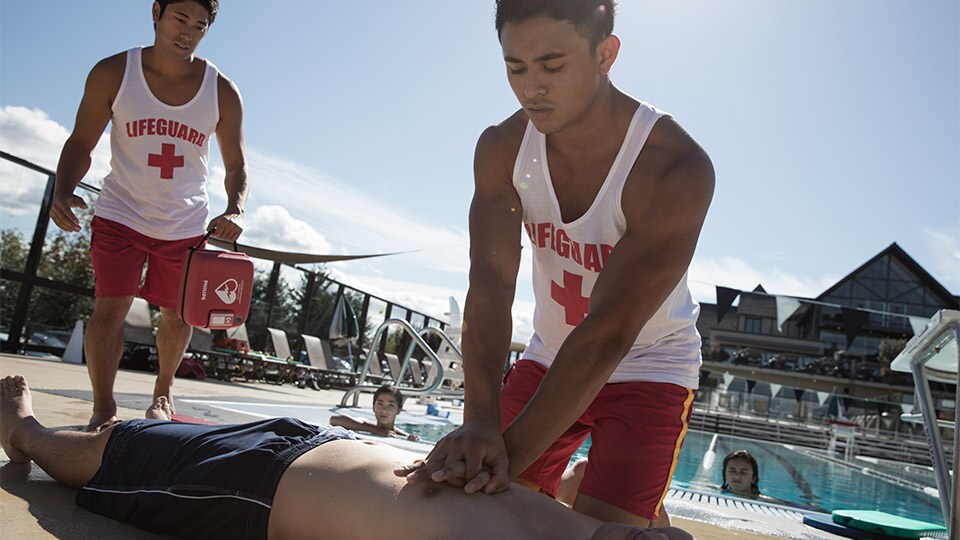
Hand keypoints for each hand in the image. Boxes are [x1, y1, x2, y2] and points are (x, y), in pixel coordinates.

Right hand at [49, 193, 87, 232]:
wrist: (61, 196)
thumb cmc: (71, 198)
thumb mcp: (77, 198)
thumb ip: (81, 202)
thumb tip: (86, 207)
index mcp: (61, 202)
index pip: (66, 211)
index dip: (72, 217)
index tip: (78, 223)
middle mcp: (55, 207)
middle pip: (63, 218)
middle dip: (71, 225)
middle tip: (79, 229)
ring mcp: (52, 211)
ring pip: (60, 222)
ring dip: (68, 228)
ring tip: (77, 230)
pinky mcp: (51, 215)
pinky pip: (57, 223)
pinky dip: (64, 227)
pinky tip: (70, 230)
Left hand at [207, 212, 242, 241]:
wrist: (235, 213)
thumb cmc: (224, 217)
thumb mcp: (215, 220)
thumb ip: (210, 227)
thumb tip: (211, 235)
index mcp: (224, 220)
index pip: (218, 233)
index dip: (215, 234)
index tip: (215, 234)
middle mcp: (231, 223)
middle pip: (222, 236)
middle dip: (220, 235)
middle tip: (221, 232)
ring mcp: (236, 227)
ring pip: (227, 238)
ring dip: (225, 237)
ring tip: (225, 232)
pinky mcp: (240, 230)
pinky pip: (233, 239)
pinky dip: (230, 238)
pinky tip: (230, 233)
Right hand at [394, 418, 509, 493]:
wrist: (481, 422)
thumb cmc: (494, 444)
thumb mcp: (502, 458)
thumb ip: (500, 475)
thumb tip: (487, 491)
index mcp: (474, 447)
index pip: (470, 471)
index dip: (471, 482)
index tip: (471, 491)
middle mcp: (458, 444)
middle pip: (447, 466)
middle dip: (438, 477)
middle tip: (416, 484)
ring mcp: (448, 442)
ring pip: (434, 461)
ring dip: (420, 471)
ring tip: (407, 479)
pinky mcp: (442, 444)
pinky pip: (431, 457)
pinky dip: (420, 465)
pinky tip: (407, 471)